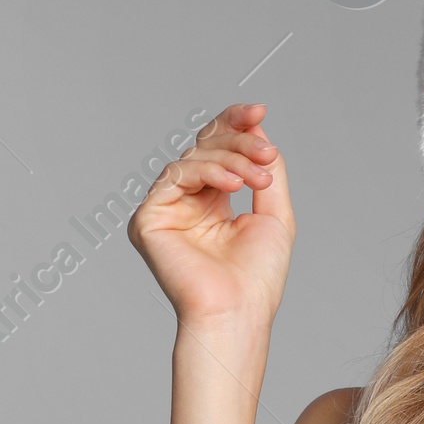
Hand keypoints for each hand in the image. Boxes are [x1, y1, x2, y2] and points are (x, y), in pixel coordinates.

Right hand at [128, 102, 294, 326]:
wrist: (238, 312)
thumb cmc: (257, 278)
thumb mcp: (275, 214)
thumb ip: (267, 171)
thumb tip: (258, 128)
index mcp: (212, 203)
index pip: (218, 150)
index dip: (235, 124)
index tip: (259, 110)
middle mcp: (186, 203)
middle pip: (206, 146)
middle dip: (239, 142)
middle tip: (266, 153)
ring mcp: (165, 209)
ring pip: (194, 157)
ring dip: (231, 159)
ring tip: (257, 179)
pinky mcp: (148, 219)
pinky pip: (176, 174)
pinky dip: (208, 172)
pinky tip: (234, 184)